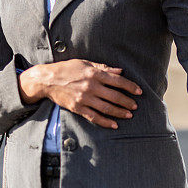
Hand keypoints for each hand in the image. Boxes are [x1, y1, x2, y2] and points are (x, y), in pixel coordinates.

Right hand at [18, 59, 141, 128]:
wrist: (48, 80)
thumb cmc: (68, 69)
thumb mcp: (86, 63)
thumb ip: (103, 68)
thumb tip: (120, 71)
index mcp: (94, 74)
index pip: (117, 81)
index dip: (130, 86)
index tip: (139, 91)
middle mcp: (90, 86)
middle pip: (114, 96)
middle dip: (127, 102)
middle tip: (136, 105)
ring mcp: (84, 98)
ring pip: (106, 108)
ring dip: (119, 112)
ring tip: (129, 115)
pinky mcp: (77, 108)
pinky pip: (94, 117)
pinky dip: (105, 122)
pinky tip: (114, 124)